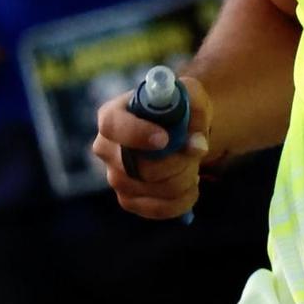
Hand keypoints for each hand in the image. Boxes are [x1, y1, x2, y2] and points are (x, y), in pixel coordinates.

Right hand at [92, 77, 213, 219]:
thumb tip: (197, 145)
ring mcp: (114, 177)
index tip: (165, 139)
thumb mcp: (190, 95)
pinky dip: (183, 200)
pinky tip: (191, 185)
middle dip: (179, 161)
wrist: (176, 130)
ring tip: (192, 164)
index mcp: (112, 115)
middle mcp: (106, 148)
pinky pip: (157, 209)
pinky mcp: (128, 199)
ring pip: (154, 189)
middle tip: (196, 150)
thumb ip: (195, 109)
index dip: (137, 134)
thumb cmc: (177, 109)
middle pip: (140, 167)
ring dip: (185, 178)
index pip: (112, 126)